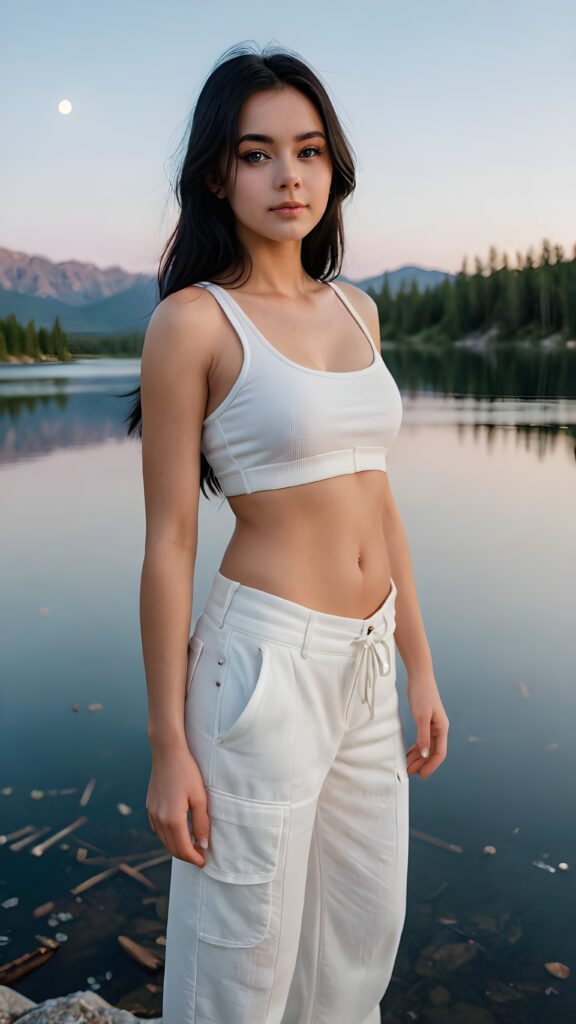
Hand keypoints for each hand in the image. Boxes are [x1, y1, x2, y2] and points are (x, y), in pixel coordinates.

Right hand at [146, 744, 210, 864]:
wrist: (167, 752)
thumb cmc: (187, 772)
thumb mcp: (200, 797)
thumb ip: (201, 822)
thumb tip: (203, 844)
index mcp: (172, 819)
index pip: (183, 849)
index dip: (194, 858)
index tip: (204, 862)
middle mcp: (159, 819)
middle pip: (172, 848)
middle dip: (186, 855)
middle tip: (201, 855)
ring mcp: (152, 813)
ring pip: (164, 840)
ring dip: (177, 847)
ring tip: (192, 845)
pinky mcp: (150, 806)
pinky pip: (158, 830)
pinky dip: (168, 837)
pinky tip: (178, 832)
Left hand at [405, 673, 448, 779]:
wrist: (419, 676)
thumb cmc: (421, 694)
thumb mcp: (421, 716)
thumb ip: (423, 735)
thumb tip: (423, 754)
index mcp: (442, 728)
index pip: (439, 753)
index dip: (431, 766)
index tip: (421, 776)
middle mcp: (439, 729)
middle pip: (432, 752)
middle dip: (422, 764)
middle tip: (409, 773)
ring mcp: (432, 725)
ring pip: (426, 747)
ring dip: (418, 757)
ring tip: (407, 766)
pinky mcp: (425, 721)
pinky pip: (422, 739)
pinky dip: (416, 747)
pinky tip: (408, 753)